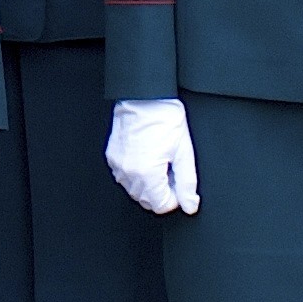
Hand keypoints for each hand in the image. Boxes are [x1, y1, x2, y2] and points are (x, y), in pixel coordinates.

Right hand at [100, 98, 196, 214]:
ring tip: (159, 160)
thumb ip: (187, 183)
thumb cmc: (164, 117)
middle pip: (147, 200)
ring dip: (149, 184)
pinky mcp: (112, 157)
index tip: (179, 181)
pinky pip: (125, 177)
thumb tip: (190, 205)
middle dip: (162, 190)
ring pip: (135, 190)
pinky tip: (147, 157)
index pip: (161, 205)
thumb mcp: (183, 151)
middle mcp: (128, 172)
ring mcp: (117, 165)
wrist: (144, 96)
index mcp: (146, 173)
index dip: (175, 197)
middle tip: (171, 168)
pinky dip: (137, 174)